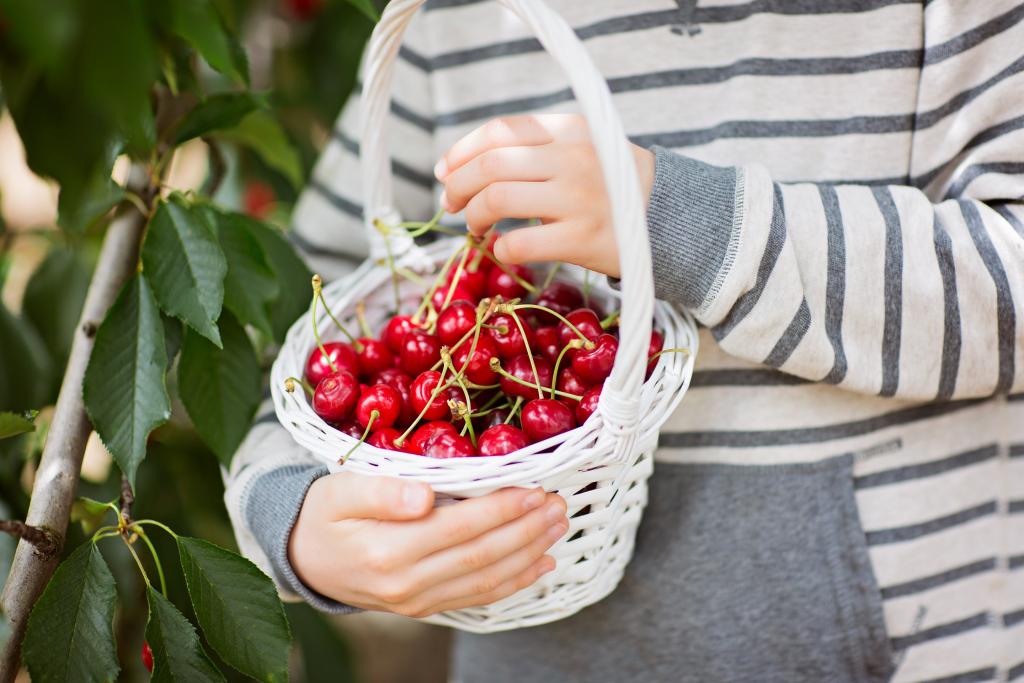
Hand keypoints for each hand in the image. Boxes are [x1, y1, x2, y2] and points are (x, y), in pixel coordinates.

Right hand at [289, 471, 568, 616]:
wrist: (304, 558)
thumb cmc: (324, 514)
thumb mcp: (340, 490)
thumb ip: (382, 492)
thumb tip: (425, 496)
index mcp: (387, 550)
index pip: (459, 528)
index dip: (501, 509)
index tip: (534, 489)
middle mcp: (406, 584)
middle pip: (481, 556)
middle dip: (527, 530)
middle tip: (559, 505)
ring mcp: (418, 601)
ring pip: (486, 580)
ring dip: (529, 554)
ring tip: (558, 527)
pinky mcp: (425, 607)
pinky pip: (477, 597)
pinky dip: (514, 582)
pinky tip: (541, 563)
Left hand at [434, 114, 654, 277]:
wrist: (671, 216)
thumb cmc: (612, 185)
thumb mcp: (582, 149)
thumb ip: (535, 149)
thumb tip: (465, 165)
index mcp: (568, 131)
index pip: (500, 131)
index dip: (462, 151)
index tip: (445, 172)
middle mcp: (572, 158)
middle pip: (491, 164)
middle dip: (459, 186)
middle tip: (453, 204)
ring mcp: (578, 198)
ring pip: (499, 199)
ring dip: (475, 216)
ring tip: (476, 227)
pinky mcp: (583, 238)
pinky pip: (521, 242)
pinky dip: (501, 248)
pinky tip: (503, 249)